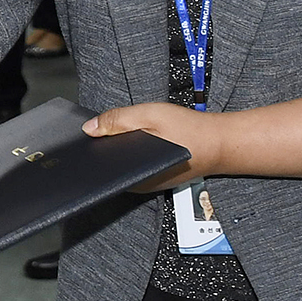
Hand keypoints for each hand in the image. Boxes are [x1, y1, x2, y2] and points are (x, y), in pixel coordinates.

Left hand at [83, 101, 212, 189]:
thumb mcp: (150, 115)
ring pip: (121, 166)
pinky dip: (129, 153)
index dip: (88, 154)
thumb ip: (118, 120)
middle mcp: (140, 184)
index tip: (80, 141)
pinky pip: (133, 166)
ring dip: (116, 150)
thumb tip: (89, 128)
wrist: (221, 143)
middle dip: (101, 149)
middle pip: (109, 167)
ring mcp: (147, 183)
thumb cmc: (191, 130)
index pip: (101, 169)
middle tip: (97, 131)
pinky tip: (131, 139)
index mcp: (136, 175)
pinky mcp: (153, 178)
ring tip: (114, 133)